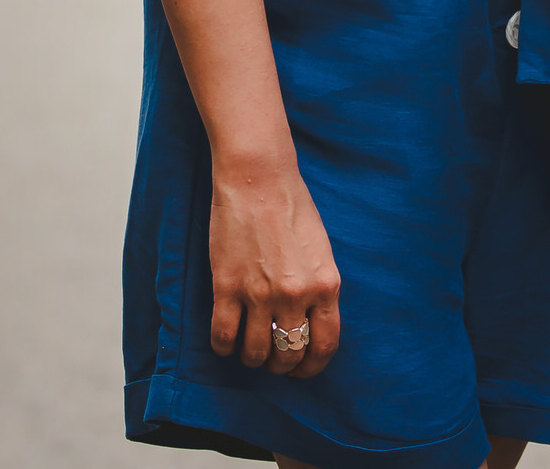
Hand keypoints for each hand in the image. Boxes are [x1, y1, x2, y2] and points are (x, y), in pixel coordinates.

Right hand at [207, 158, 341, 377]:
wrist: (258, 179)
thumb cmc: (292, 207)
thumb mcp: (320, 251)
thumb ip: (319, 288)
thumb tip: (310, 323)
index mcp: (325, 284)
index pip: (324, 345)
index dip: (312, 366)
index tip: (302, 369)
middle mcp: (296, 295)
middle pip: (289, 354)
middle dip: (281, 365)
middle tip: (274, 360)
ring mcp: (259, 294)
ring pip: (256, 353)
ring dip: (253, 357)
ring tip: (250, 349)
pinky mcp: (227, 288)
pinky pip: (223, 337)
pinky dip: (224, 347)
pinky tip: (226, 340)